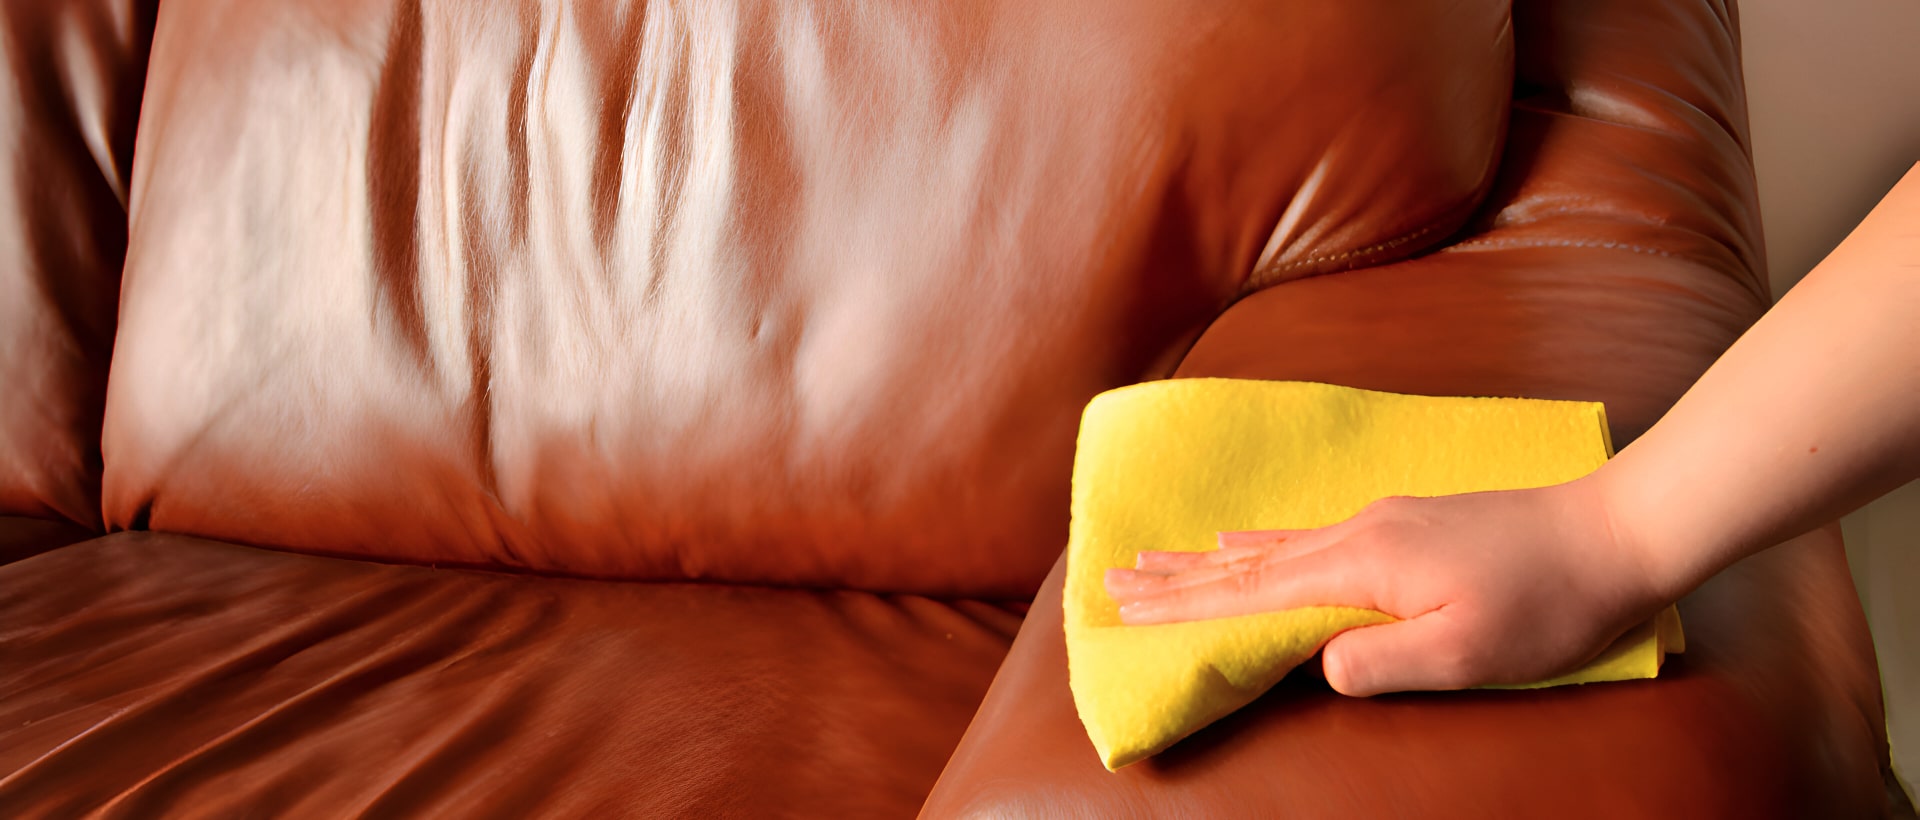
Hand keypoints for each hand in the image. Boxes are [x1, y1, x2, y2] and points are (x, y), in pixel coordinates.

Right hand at [1102, 479, 1668, 695]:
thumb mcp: (1468, 653)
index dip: (1185, 605)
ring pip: (1271, 545)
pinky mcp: (1402, 523)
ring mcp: (1380, 521)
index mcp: (1363, 565)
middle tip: (1110, 580)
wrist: (1613, 533)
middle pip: (1245, 561)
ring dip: (1207, 558)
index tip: (1125, 607)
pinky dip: (1258, 543)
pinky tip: (1242, 540)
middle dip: (1175, 577)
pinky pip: (1304, 535)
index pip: (1252, 591)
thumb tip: (1318, 665)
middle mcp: (1358, 532)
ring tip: (1156, 558)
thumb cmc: (1547, 604)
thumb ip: (1382, 662)